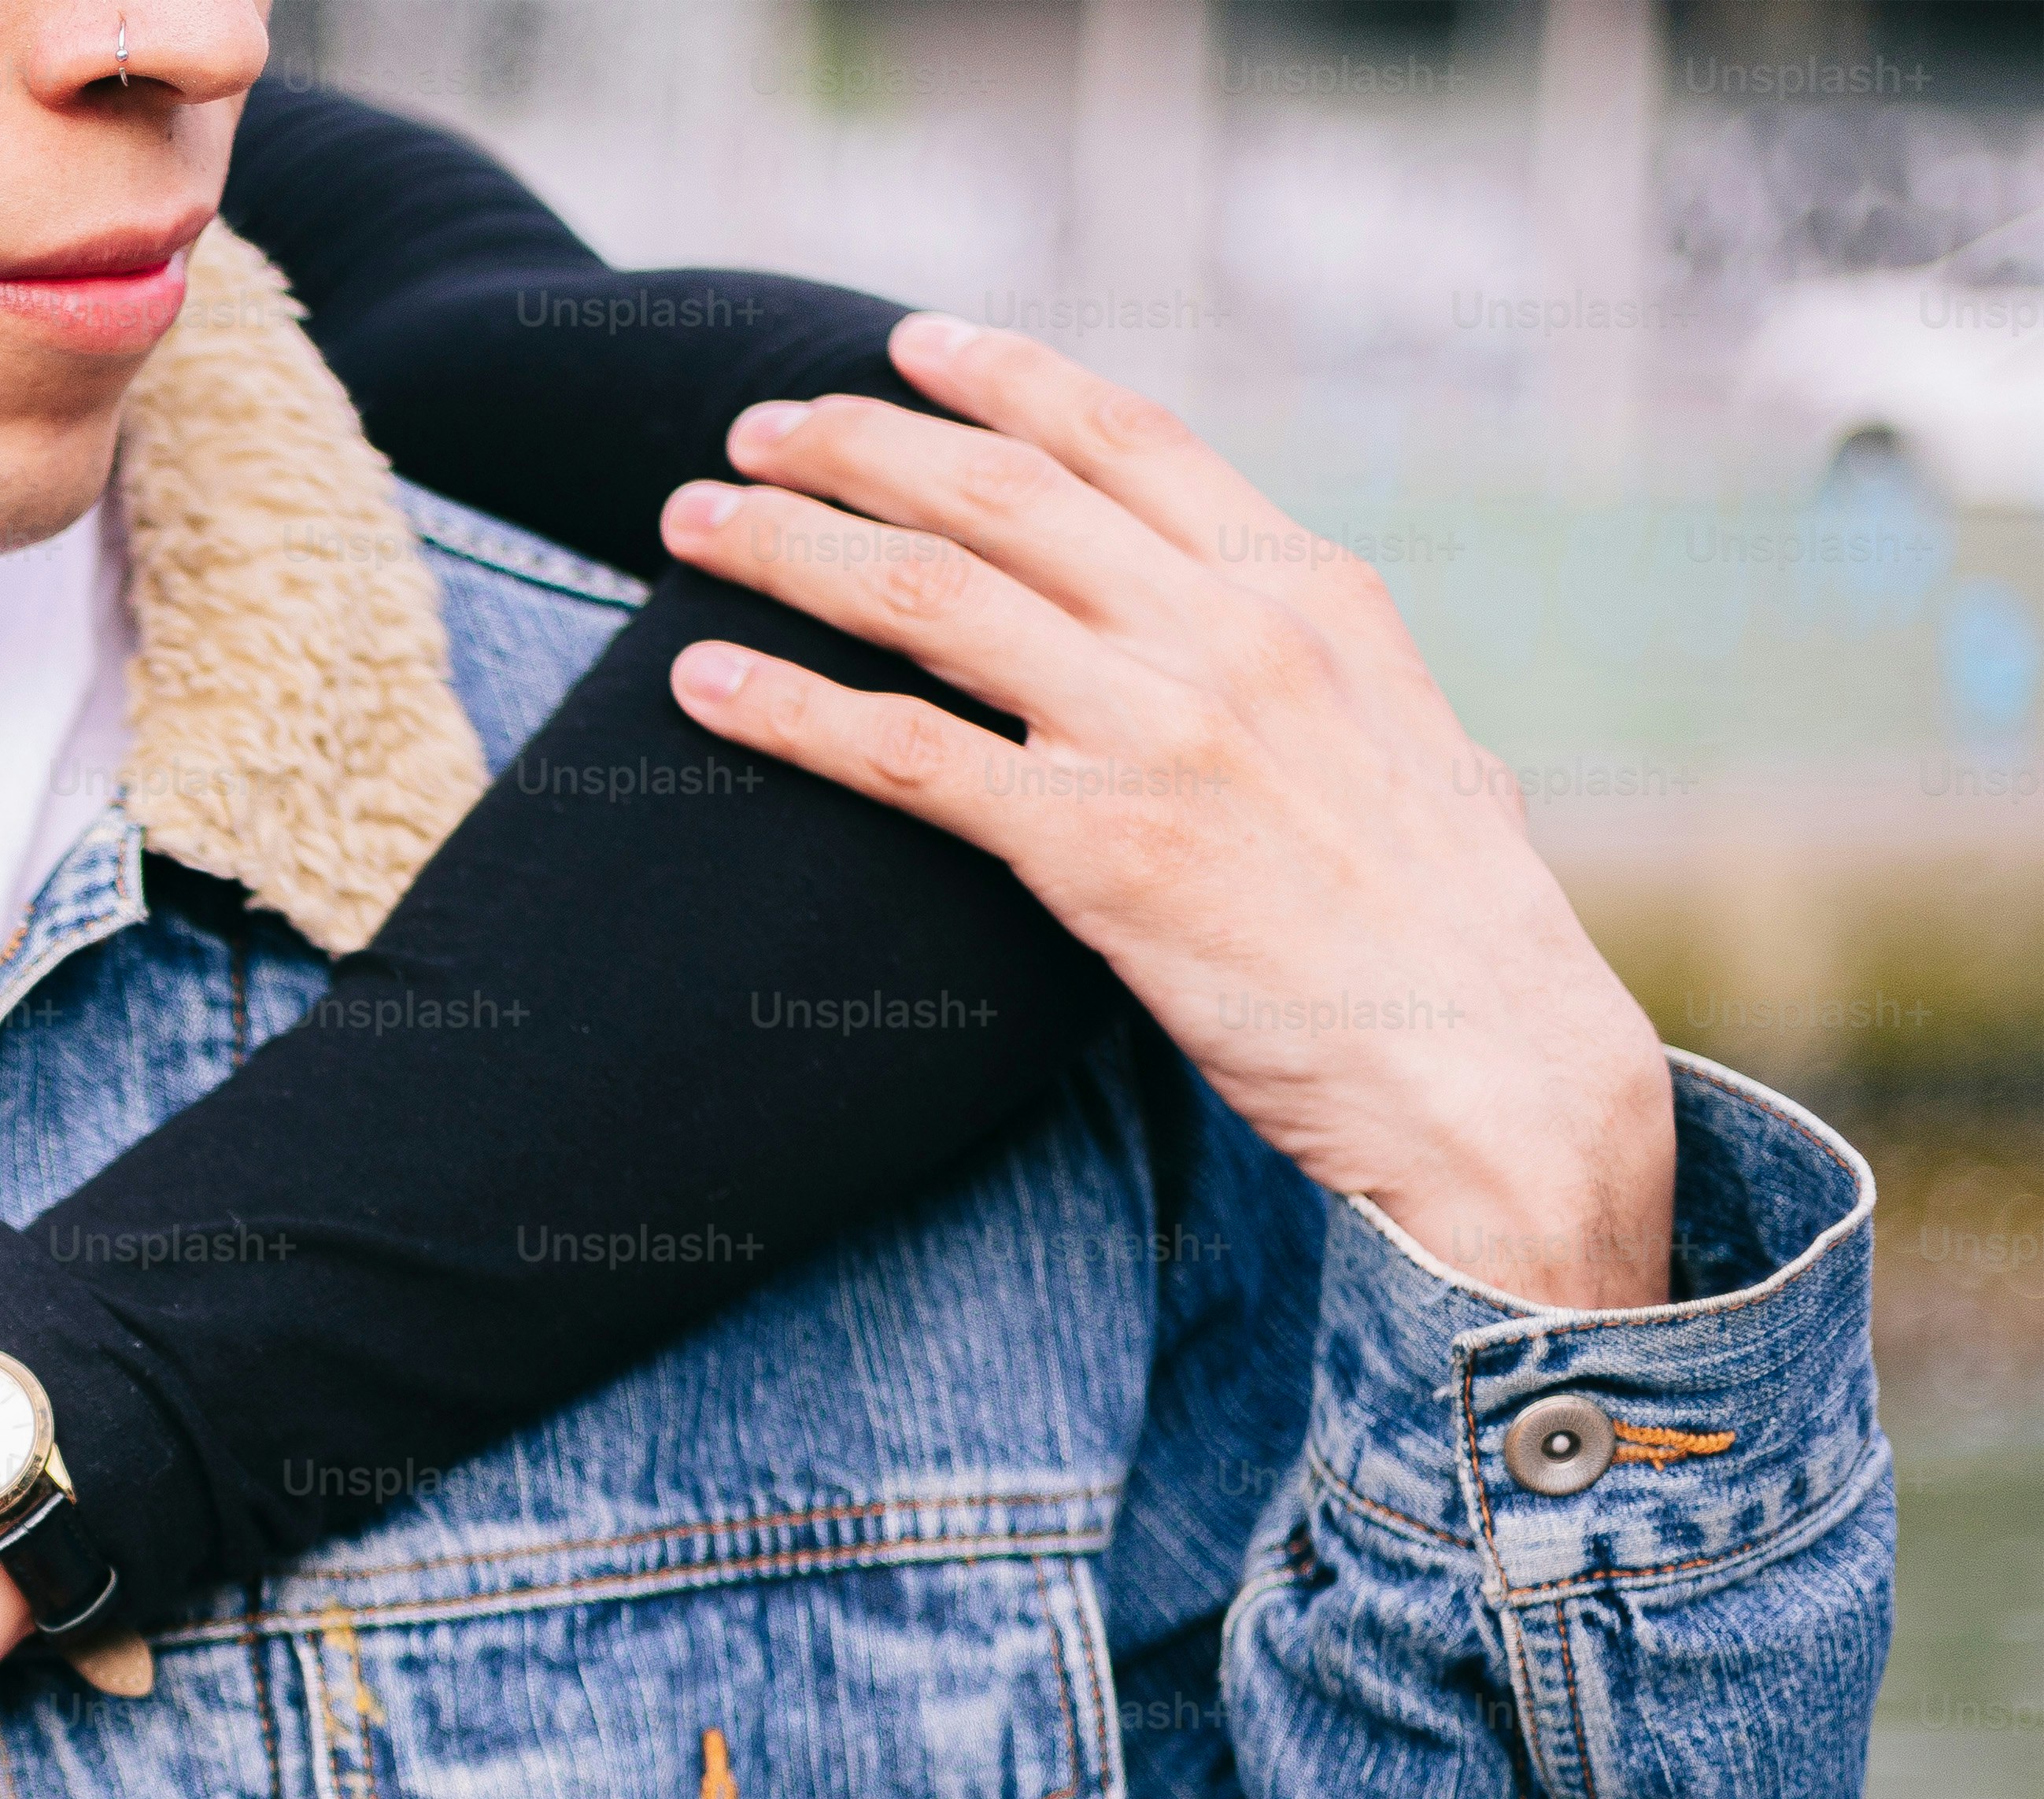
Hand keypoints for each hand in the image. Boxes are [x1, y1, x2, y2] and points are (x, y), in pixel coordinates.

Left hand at [662, 313, 1676, 1310]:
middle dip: (854, 445)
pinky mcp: (1097, 851)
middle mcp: (1228, 635)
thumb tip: (1277, 638)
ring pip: (928, 598)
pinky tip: (703, 687)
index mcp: (1306, 592)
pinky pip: (904, 756)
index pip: (1128, 440)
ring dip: (788, 549)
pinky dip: (789, 711)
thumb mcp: (1412, 741)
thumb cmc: (1451, 931)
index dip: (1006, 377)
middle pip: (997, 493)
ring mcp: (1160, 735)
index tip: (909, 346)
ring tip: (691, 525)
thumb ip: (1318, 671)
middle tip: (752, 429)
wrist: (1493, 1067)